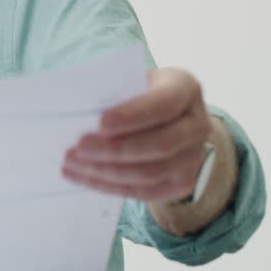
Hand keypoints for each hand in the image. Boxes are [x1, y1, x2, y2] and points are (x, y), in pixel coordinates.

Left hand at [62, 68, 213, 204]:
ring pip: (151, 172)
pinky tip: (81, 176)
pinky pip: (145, 191)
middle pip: (160, 144)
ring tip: (72, 163)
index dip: (133, 116)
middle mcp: (198, 123)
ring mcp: (194, 156)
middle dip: (115, 149)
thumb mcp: (128, 80)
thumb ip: (111, 90)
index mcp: (185, 88)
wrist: (159, 116)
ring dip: (107, 171)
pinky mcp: (182, 182)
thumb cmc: (135, 92)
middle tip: (79, 147)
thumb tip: (77, 111)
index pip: (165, 104)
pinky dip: (109, 186)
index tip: (100, 123)